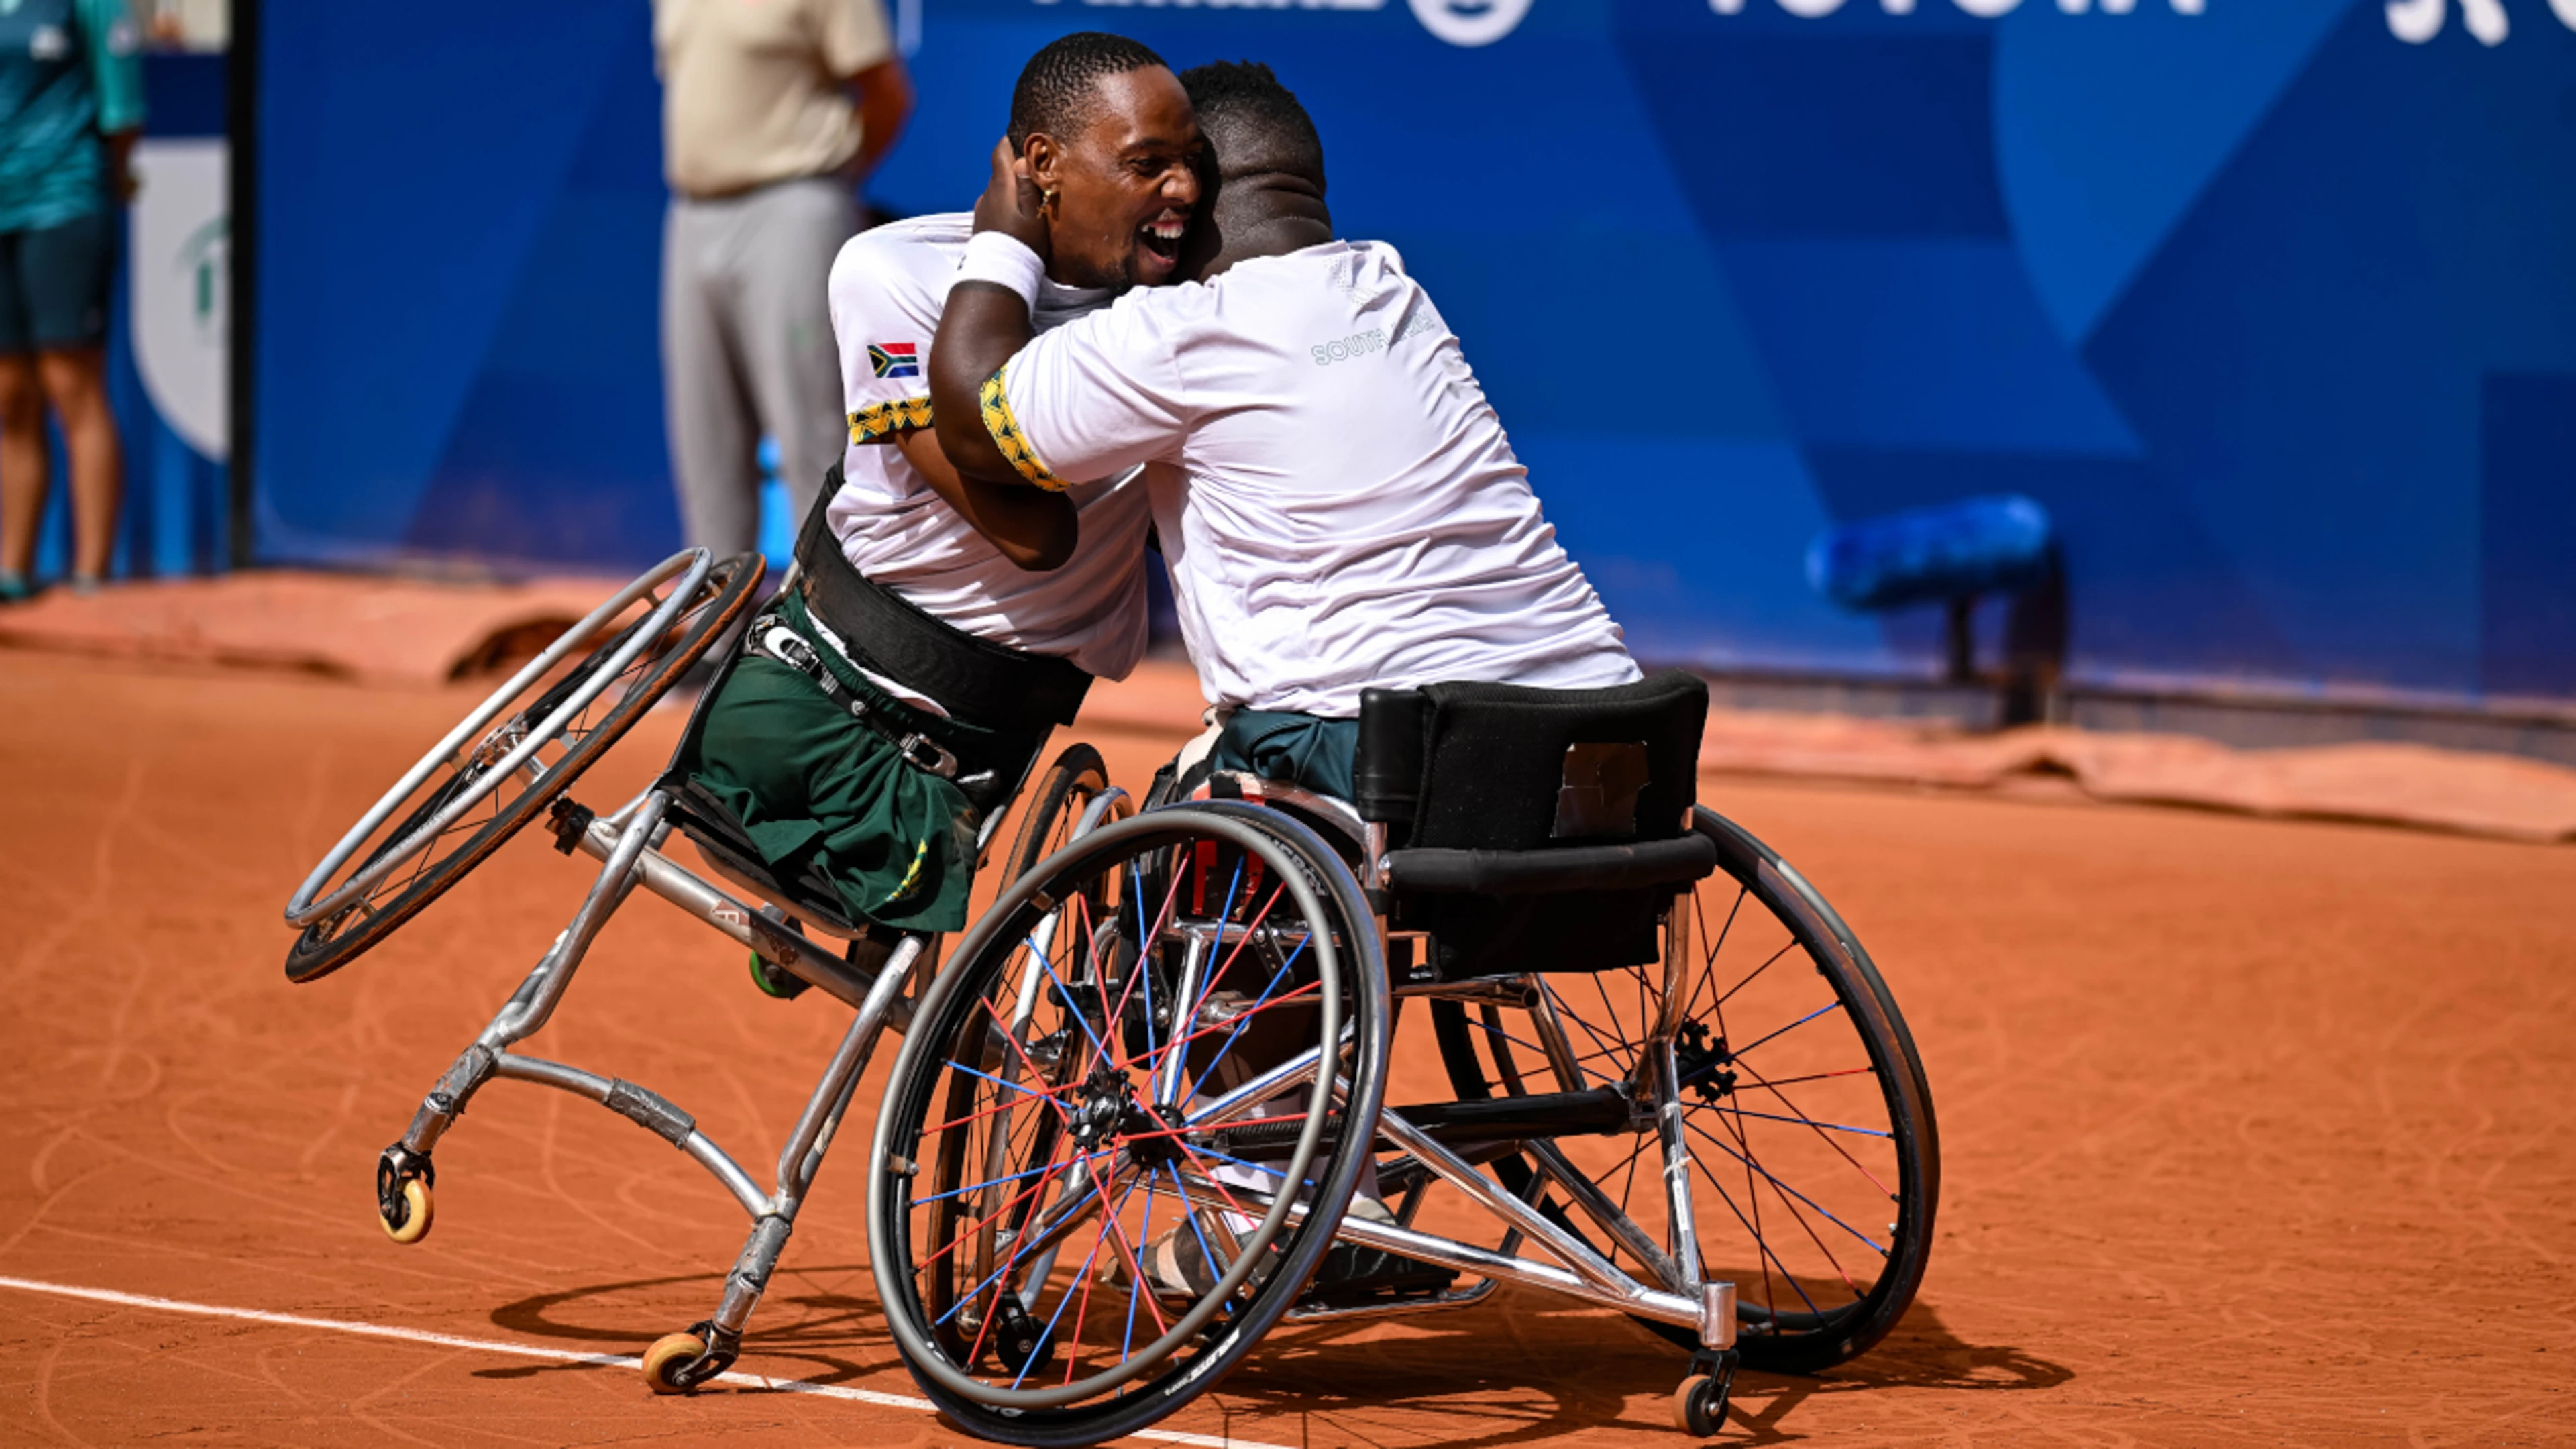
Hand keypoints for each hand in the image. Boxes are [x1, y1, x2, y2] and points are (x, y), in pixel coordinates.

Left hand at [970, 137, 1048, 261]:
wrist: (999, 275)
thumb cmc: (1022, 243)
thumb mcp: (1034, 214)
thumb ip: (1028, 186)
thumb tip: (1022, 160)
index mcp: (1001, 187)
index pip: (1000, 153)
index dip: (1010, 141)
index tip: (1023, 138)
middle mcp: (987, 194)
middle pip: (1001, 172)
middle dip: (1016, 169)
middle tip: (1037, 171)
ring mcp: (982, 210)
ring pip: (998, 190)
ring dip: (1011, 190)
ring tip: (1029, 197)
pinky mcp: (982, 225)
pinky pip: (995, 206)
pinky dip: (1006, 205)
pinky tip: (1017, 217)